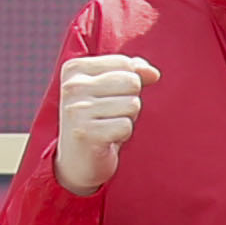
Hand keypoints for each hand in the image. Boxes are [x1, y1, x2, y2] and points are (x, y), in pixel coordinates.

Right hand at [52, 51, 154, 191]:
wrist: (76, 161)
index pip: (125, 63)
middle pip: (131, 82)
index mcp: (74, 69)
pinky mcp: (86, 133)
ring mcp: (77, 109)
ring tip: (108, 126)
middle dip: (130, 100)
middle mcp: (72, 86)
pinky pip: (126, 126)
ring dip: (127, 118)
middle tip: (110, 114)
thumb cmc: (98, 120)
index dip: (129, 82)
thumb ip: (132, 72)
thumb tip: (153, 73)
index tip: (108, 97)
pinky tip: (107, 139)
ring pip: (132, 104)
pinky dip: (123, 135)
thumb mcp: (111, 90)